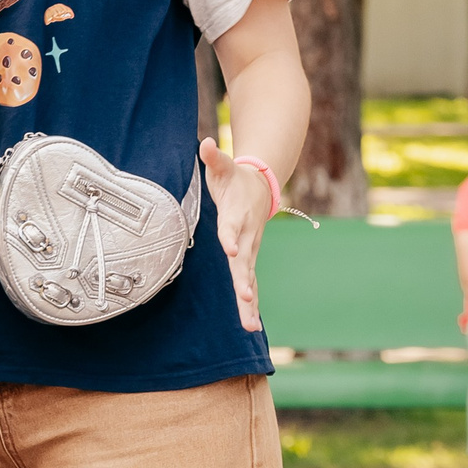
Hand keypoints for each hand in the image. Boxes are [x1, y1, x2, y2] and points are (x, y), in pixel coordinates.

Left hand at [200, 138, 271, 331]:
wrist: (260, 187)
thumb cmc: (234, 178)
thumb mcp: (223, 166)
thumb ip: (215, 157)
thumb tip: (207, 143)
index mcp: (236, 215)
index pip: (232, 227)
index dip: (232, 237)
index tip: (232, 249)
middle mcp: (246, 237)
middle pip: (245, 261)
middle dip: (245, 280)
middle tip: (245, 296)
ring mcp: (250, 251)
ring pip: (250, 279)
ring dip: (250, 302)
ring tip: (250, 324)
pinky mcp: (249, 261)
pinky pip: (251, 285)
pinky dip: (251, 305)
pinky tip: (251, 325)